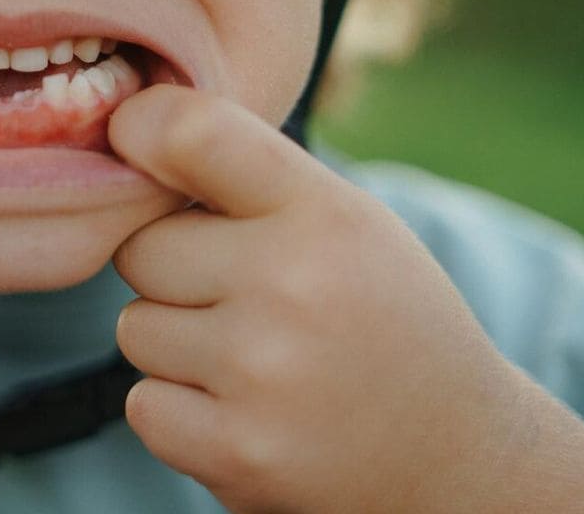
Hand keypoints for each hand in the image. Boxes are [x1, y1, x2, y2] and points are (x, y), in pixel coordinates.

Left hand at [108, 85, 583, 512]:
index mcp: (324, 213)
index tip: (132, 138)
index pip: (193, 134)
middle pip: (141, 249)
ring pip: (136, 330)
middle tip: (246, 298)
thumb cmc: (379, 316)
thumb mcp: (346, 221)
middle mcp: (291, 284)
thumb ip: (247, 174)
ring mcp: (261, 373)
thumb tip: (126, 131)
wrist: (458, 455)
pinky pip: (143, 407)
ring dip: (176, 348)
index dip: (141, 129)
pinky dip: (180, 415)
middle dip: (174, 272)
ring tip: (258, 361)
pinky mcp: (238, 453)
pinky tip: (246, 412)